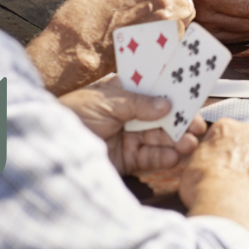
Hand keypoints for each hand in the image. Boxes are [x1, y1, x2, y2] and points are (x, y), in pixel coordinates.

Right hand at [27, 0, 195, 94]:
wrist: (79, 43)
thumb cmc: (86, 13)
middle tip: (159, 11)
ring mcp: (169, 9)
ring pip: (189, 10)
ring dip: (178, 17)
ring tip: (154, 27)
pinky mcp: (172, 33)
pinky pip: (184, 31)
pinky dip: (173, 35)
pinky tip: (153, 39)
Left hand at [59, 76, 204, 174]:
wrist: (50, 148)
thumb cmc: (72, 115)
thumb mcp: (105, 101)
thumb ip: (138, 103)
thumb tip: (166, 105)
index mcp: (123, 92)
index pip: (154, 89)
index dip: (173, 90)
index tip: (194, 93)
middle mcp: (129, 114)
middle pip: (162, 116)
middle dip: (181, 120)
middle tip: (198, 125)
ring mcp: (129, 137)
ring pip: (160, 138)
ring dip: (177, 140)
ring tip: (190, 143)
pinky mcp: (127, 160)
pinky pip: (150, 158)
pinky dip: (164, 157)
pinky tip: (175, 156)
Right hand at [179, 119, 248, 244]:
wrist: (227, 208)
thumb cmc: (205, 187)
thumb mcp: (190, 164)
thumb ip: (204, 154)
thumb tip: (208, 157)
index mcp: (228, 127)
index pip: (227, 133)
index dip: (223, 151)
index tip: (221, 164)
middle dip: (246, 159)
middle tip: (236, 180)